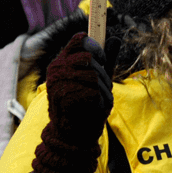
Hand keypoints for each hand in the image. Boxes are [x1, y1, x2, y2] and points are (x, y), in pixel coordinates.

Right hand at [32, 33, 112, 172]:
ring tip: (96, 101)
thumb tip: (114, 37)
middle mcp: (57, 69)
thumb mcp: (97, 79)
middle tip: (99, 89)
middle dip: (102, 75)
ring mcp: (58, 82)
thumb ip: (105, 59)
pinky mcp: (64, 95)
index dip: (95, 48)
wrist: (75, 135)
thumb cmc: (86, 106)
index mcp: (62, 62)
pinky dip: (99, 101)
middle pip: (90, 58)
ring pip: (93, 75)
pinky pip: (92, 90)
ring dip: (102, 90)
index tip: (101, 60)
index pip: (79, 41)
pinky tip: (92, 108)